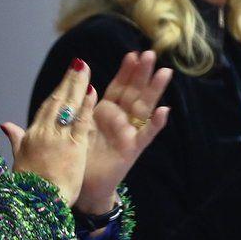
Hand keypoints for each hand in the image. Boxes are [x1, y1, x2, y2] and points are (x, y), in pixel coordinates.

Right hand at [1, 58, 92, 206]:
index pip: (46, 108)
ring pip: (69, 106)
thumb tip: (5, 125)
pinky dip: (86, 105)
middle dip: (68, 81)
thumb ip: (15, 139)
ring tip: (85, 69)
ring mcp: (59, 138)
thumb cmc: (27, 188)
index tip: (65, 79)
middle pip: (58, 101)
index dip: (57, 91)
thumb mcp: (18, 160)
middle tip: (78, 64)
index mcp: (31, 136)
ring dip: (77, 86)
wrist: (35, 204)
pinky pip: (81, 121)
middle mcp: (44, 133)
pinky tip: (92, 91)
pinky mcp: (73, 147)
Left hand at [77, 50, 171, 214]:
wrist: (82, 185)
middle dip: (141, 73)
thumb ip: (80, 105)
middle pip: (134, 92)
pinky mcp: (132, 149)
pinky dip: (155, 124)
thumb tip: (81, 83)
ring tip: (164, 73)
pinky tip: (164, 111)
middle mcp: (120, 119)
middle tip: (150, 54)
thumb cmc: (78, 153)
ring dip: (154, 91)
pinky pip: (146, 135)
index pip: (118, 86)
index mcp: (105, 111)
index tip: (132, 54)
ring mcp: (129, 133)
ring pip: (144, 108)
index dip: (125, 71)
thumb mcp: (76, 124)